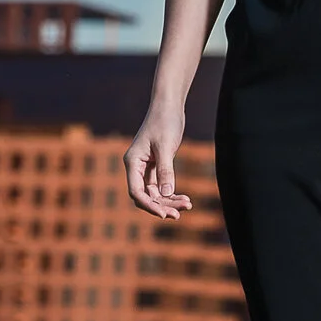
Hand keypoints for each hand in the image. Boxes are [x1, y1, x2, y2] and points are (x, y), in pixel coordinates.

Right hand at [123, 103, 193, 219]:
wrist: (169, 105)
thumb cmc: (165, 121)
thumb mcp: (166, 146)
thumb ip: (165, 170)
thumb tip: (166, 194)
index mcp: (132, 162)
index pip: (136, 191)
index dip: (149, 205)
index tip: (164, 214)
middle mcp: (136, 167)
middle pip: (145, 195)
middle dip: (162, 205)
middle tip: (179, 214)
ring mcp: (145, 167)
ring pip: (155, 193)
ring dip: (169, 201)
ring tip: (188, 205)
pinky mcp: (156, 166)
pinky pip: (161, 186)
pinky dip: (172, 193)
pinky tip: (185, 198)